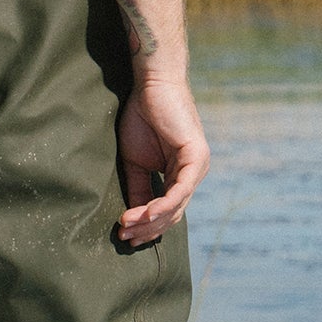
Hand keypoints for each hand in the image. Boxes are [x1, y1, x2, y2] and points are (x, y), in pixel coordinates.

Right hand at [116, 76, 209, 246]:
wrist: (151, 85)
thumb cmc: (142, 117)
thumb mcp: (135, 162)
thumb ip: (138, 188)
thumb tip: (132, 218)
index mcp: (182, 175)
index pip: (168, 211)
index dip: (147, 227)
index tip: (125, 235)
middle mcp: (194, 174)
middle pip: (173, 215)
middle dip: (147, 229)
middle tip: (123, 236)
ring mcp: (198, 166)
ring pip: (177, 207)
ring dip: (150, 221)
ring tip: (126, 226)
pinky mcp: (196, 157)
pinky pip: (180, 190)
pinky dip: (161, 205)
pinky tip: (143, 214)